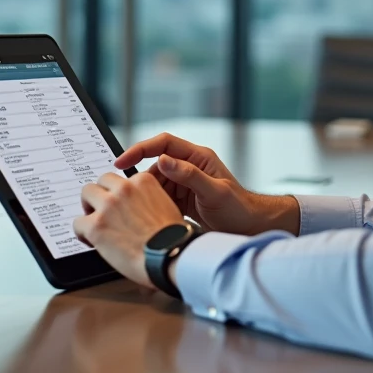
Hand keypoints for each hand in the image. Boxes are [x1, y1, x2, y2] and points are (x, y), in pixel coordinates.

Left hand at [73, 172, 183, 288]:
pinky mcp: (96, 226)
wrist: (170, 256)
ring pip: (86, 193)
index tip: (120, 205)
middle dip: (102, 194)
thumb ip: (149, 200)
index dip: (120, 193)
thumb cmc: (173, 239)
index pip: (123, 179)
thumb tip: (138, 209)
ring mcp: (108, 206)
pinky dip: (82, 232)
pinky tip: (91, 241)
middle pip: (102, 180)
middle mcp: (124, 189)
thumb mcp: (167, 206)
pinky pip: (77, 223)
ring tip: (94, 222)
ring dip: (89, 207)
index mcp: (143, 182)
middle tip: (103, 209)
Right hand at [115, 134, 299, 236]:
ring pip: (156, 183)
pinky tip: (151, 217)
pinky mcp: (182, 199)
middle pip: (156, 165)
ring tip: (140, 210)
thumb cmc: (239, 208)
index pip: (164, 144)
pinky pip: (161, 197)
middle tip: (129, 196)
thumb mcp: (215, 191)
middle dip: (141, 180)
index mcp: (198, 157)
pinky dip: (153, 206)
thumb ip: (190, 175)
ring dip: (147, 195)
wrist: (249, 228)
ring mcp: (185, 183)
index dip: (141, 149)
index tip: (122, 161)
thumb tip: (164, 160)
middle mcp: (190, 167)